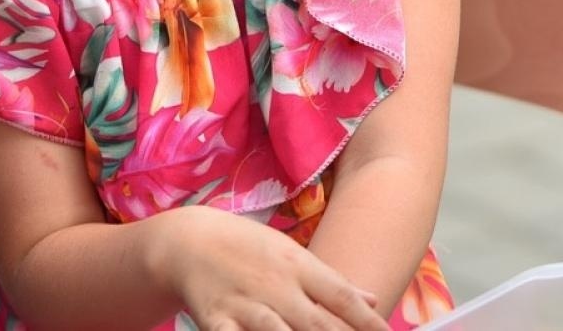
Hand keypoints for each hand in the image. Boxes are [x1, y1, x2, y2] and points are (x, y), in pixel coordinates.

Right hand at [149, 207, 388, 330]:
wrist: (190, 239)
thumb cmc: (250, 249)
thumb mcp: (293, 256)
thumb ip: (332, 282)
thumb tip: (372, 299)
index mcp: (300, 267)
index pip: (342, 298)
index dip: (367, 321)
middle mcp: (277, 286)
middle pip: (316, 322)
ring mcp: (245, 304)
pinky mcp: (215, 319)